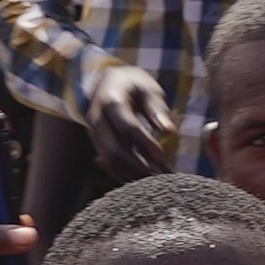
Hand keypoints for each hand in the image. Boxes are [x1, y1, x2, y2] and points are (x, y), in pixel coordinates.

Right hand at [78, 58, 173, 180]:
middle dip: (137, 165)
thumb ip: (157, 109)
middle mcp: (97, 119)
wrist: (106, 83)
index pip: (127, 126)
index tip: (162, 156)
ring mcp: (94, 133)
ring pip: (109, 160)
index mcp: (111, 101)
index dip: (144, 142)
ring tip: (156, 182)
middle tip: (160, 177)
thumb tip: (170, 131)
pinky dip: (125, 173)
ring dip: (131, 174)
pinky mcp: (97, 143)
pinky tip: (144, 180)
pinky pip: (108, 163)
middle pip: (113, 149)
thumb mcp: (148, 89)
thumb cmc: (133, 85)